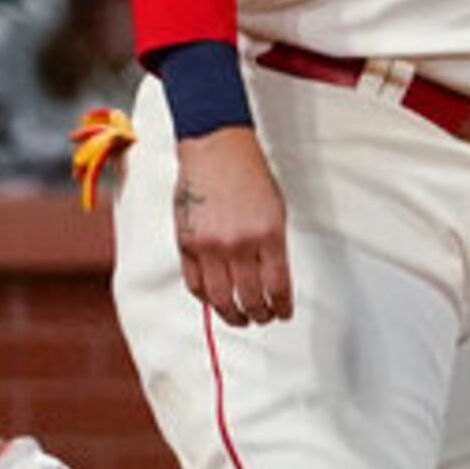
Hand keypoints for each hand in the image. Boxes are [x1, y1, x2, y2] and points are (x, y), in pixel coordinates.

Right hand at [173, 125, 294, 326]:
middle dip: (259, 314)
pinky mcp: (186, 245)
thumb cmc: (250, 176)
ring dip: (233, 315)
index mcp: (268, 234)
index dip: (281, 307)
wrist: (217, 150)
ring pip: (221, 299)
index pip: (277, 286)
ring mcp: (210, 246)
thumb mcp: (276, 210)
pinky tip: (216, 302)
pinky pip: (195, 285)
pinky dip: (206, 299)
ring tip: (241, 318)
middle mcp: (239, 244)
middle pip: (250, 298)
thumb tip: (271, 282)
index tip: (283, 314)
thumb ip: (272, 246)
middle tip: (262, 318)